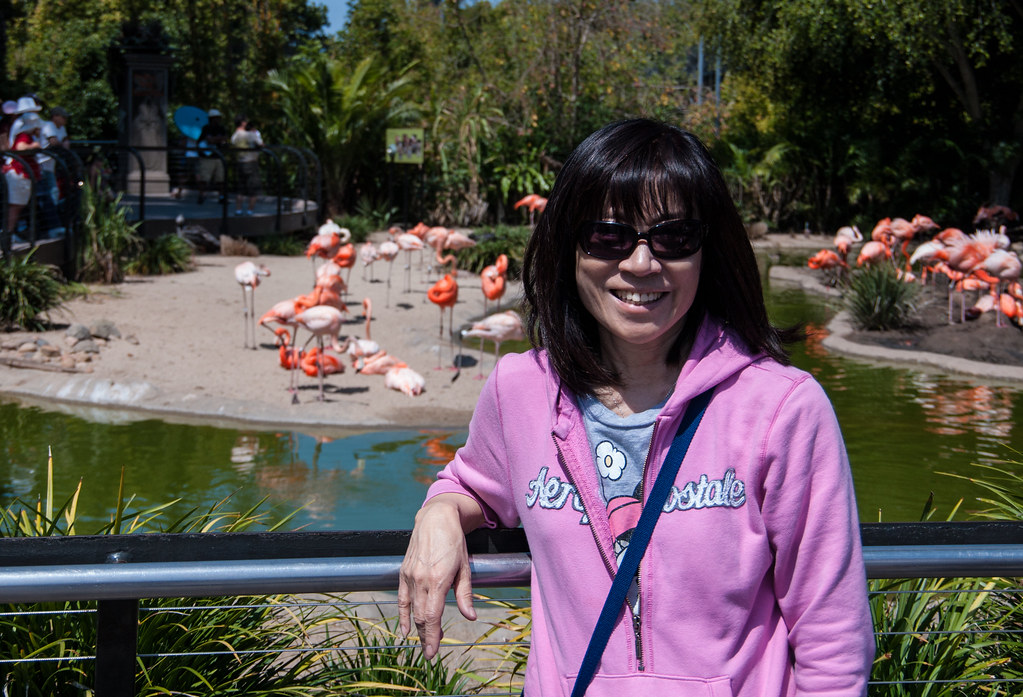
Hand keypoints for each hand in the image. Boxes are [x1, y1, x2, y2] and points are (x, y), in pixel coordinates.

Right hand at [398, 494, 482, 658]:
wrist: (435, 519)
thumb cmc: (454, 541)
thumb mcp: (465, 567)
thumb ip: (465, 593)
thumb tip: (471, 616)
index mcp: (438, 579)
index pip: (432, 616)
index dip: (432, 636)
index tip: (432, 652)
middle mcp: (421, 579)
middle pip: (420, 617)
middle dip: (425, 637)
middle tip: (431, 652)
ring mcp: (410, 575)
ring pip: (411, 610)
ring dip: (417, 628)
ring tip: (424, 641)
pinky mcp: (403, 572)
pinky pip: (401, 598)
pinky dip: (402, 615)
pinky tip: (405, 628)